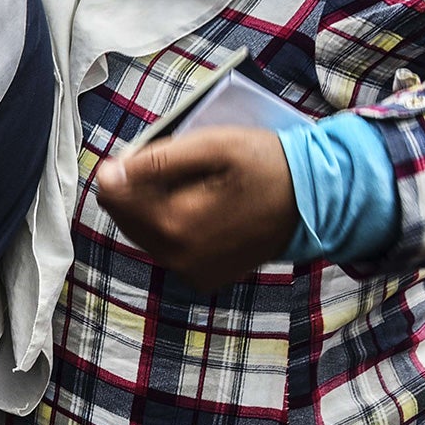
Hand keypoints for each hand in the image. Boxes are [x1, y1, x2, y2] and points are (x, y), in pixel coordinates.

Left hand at [95, 126, 297, 290]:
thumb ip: (156, 160)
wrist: (315, 202)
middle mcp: (177, 258)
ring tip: (195, 187)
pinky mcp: (202, 278)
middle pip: (124, 216)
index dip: (123, 169)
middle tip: (181, 169)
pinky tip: (201, 208)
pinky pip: (166, 247)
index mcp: (176, 225)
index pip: (113, 197)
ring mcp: (190, 272)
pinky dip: (172, 225)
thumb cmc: (266, 166)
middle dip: (139, 188)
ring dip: (154, 207)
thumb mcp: (213, 146)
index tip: (149, 154)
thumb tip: (108, 174)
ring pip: (143, 232)